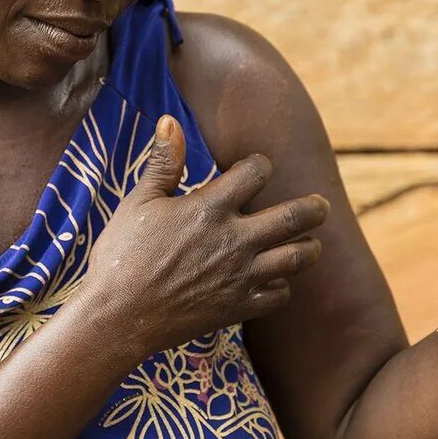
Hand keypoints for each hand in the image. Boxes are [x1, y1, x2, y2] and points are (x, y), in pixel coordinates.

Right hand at [85, 115, 330, 352]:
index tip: (255, 169)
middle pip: (295, 217)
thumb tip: (170, 120)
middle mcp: (234, 240)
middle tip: (320, 206)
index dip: (260, 165)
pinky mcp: (238, 307)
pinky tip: (274, 279)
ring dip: (309, 247)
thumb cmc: (123, 256)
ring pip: (298, 258)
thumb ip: (163, 162)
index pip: (257, 172)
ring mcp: (240, 276)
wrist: (117, 317)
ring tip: (310, 242)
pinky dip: (282, 285)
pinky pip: (279, 295)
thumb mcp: (139, 202)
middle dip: (314, 208)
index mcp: (210, 208)